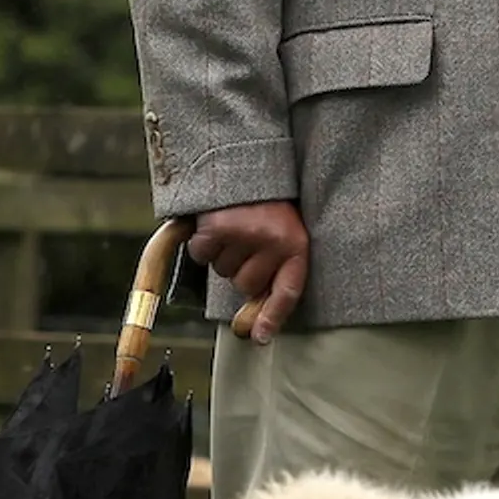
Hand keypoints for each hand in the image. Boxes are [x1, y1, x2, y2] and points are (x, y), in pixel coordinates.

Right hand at [186, 200, 308, 343]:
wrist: (246, 160)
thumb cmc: (266, 205)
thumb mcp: (283, 235)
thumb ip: (274, 274)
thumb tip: (253, 328)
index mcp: (296, 245)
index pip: (286, 292)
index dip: (272, 318)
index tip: (259, 338)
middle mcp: (274, 243)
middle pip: (245, 285)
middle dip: (240, 270)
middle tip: (246, 242)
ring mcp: (246, 235)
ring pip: (222, 271)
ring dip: (221, 254)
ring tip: (234, 227)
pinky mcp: (219, 227)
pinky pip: (202, 254)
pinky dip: (202, 244)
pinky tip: (215, 225)